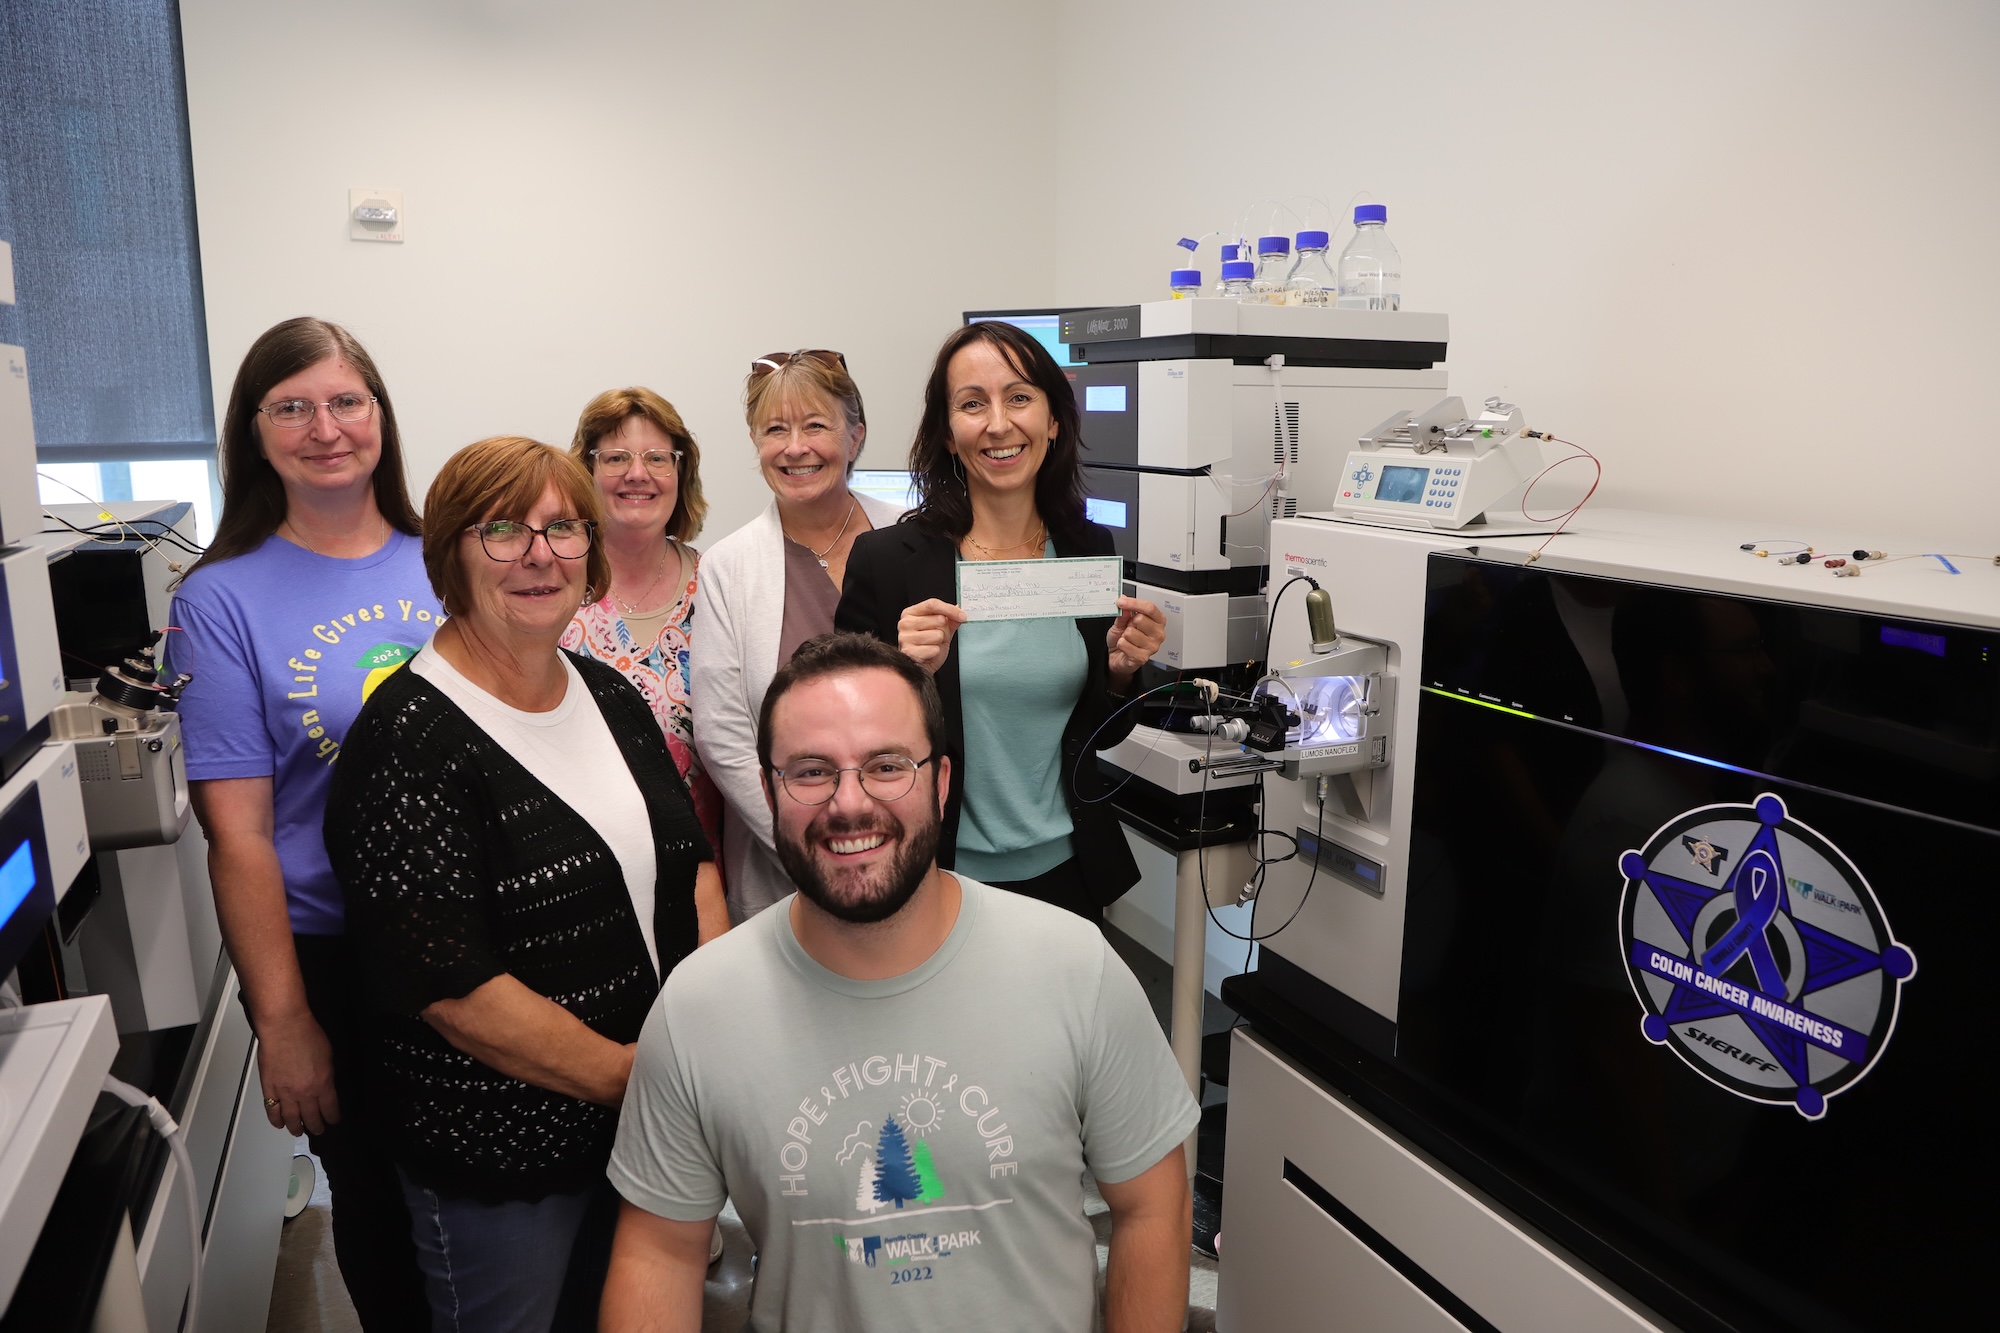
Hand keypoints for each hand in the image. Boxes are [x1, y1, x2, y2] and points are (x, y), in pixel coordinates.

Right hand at [256, 1009, 340, 1136]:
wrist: (284, 1028)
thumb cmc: (308, 1035)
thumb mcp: (329, 1056)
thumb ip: (328, 1075)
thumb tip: (326, 1086)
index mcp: (323, 1084)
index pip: (330, 1110)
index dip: (333, 1118)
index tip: (334, 1121)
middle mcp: (304, 1093)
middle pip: (311, 1118)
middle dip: (316, 1126)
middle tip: (318, 1130)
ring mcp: (285, 1093)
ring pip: (291, 1119)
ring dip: (296, 1128)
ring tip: (299, 1131)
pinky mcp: (269, 1089)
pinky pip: (272, 1110)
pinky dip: (276, 1120)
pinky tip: (280, 1123)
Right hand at [898, 598, 966, 673]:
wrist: (922, 666)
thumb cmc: (929, 647)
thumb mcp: (942, 630)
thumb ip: (950, 618)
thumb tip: (959, 608)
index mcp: (911, 613)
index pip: (932, 604)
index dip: (950, 610)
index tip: (962, 616)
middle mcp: (905, 623)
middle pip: (938, 619)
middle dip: (944, 631)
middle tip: (938, 638)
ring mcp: (905, 637)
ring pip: (937, 635)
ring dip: (939, 643)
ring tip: (932, 645)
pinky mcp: (908, 651)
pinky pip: (933, 649)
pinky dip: (934, 653)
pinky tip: (928, 654)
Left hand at [1106, 596, 1164, 682]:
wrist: (1117, 656)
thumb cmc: (1123, 638)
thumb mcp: (1122, 621)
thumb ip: (1124, 612)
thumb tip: (1124, 600)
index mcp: (1158, 621)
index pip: (1150, 608)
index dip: (1134, 603)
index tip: (1121, 602)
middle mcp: (1158, 633)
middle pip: (1140, 619)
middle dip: (1129, 623)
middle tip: (1128, 629)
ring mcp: (1152, 647)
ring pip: (1130, 632)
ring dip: (1124, 635)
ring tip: (1127, 639)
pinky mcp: (1143, 658)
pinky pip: (1125, 644)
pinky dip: (1120, 644)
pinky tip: (1125, 647)